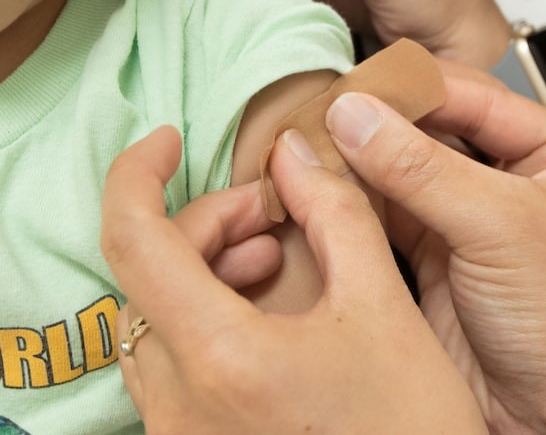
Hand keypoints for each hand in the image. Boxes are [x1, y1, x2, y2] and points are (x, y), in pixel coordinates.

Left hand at [99, 126, 484, 434]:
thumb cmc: (413, 433)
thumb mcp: (385, 309)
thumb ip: (335, 214)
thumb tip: (295, 152)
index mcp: (221, 359)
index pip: (132, 240)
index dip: (136, 174)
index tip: (165, 140)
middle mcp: (179, 407)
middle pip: (146, 279)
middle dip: (204, 226)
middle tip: (273, 216)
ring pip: (152, 325)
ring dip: (202, 275)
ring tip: (275, 261)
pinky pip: (168, 371)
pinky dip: (202, 324)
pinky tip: (263, 318)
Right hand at [324, 68, 545, 434]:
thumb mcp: (501, 228)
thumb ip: (423, 168)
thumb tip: (356, 114)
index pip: (474, 96)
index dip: (411, 87)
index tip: (351, 83)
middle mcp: (517, 183)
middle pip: (434, 132)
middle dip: (377, 124)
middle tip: (318, 113)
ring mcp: (476, 226)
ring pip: (404, 176)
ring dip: (358, 165)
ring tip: (307, 147)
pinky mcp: (441, 267)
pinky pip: (389, 222)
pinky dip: (354, 208)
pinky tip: (319, 191)